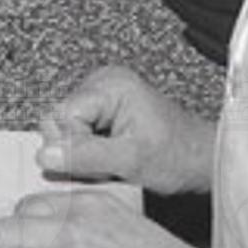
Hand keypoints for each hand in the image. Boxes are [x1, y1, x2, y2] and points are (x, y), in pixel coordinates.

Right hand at [35, 65, 213, 196]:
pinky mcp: (105, 110)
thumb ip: (86, 156)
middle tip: (107, 165)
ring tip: (113, 162)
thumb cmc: (177, 156)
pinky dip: (90, 151)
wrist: (202, 160)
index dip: (72, 146)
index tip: (98, 164)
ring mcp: (103, 96)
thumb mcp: (130, 160)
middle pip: (60, 121)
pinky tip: (111, 159)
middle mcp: (103, 82)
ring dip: (83, 153)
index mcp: (110, 85)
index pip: (60, 116)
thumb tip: (45, 155)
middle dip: (77, 150)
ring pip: (67, 129)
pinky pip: (79, 131)